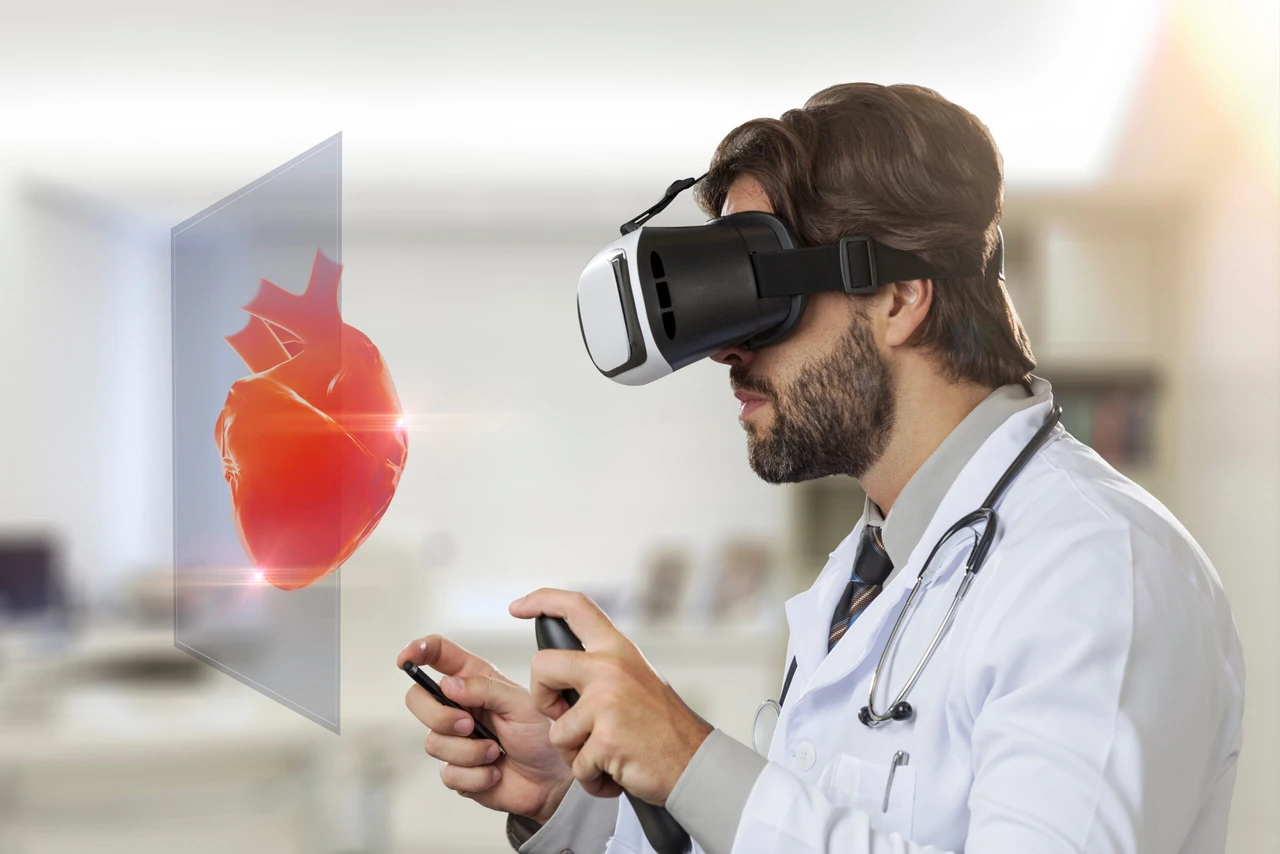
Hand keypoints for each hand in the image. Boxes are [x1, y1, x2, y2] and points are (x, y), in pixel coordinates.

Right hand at [398, 635, 572, 823]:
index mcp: (475, 680)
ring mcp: (456, 740)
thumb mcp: (521, 703)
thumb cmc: (543, 733)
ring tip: (496, 751)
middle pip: (417, 700)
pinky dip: (476, 776)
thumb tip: (448, 685)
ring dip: (469, 751)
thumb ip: (485, 689)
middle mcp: (460, 707)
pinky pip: (449, 774)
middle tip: (470, 724)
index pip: (438, 656)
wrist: (555, 779)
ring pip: (433, 742)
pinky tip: (495, 772)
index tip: (405, 659)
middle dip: (439, 716)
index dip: (417, 651)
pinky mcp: (459, 770)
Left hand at [510, 589, 713, 805]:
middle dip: (541, 698)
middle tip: (563, 718)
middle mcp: (610, 668)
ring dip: (574, 753)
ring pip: (556, 730)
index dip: (541, 600)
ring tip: (606, 754)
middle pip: (542, 666)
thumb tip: (560, 675)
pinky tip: (615, 772)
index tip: (517, 606)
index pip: (575, 608)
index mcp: (618, 650)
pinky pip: (576, 765)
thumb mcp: (636, 680)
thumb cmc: (664, 728)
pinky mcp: (606, 739)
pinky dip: (591, 778)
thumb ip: (601, 670)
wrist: (697, 763)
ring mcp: (607, 702)